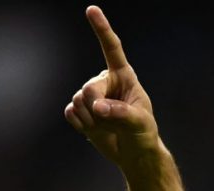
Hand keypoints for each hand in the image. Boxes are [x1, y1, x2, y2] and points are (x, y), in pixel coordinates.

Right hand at [65, 6, 159, 167]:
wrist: (132, 153)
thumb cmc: (143, 133)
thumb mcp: (139, 122)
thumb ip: (121, 113)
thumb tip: (98, 108)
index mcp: (124, 76)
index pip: (112, 48)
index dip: (102, 29)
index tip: (91, 10)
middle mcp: (105, 81)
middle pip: (89, 88)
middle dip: (95, 107)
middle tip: (107, 119)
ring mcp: (91, 96)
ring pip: (78, 102)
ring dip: (91, 120)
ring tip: (106, 126)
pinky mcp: (80, 111)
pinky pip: (70, 113)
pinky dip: (80, 125)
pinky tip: (92, 129)